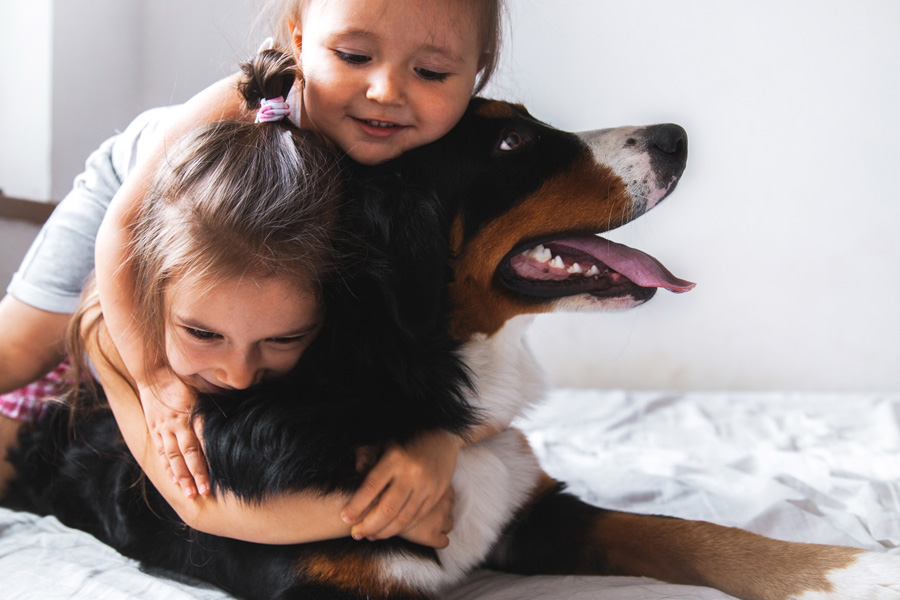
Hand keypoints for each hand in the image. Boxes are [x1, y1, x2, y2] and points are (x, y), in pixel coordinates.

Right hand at [138, 373, 207, 497]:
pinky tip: (174, 481)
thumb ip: (213, 406)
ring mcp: (164, 428)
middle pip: (189, 452)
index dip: (210, 454)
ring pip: (174, 457)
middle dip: (197, 472)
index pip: (204, 437)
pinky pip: (162, 452)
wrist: (154, 373)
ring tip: (189, 493)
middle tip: (205, 490)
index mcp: (192, 412)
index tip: (218, 470)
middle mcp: (178, 423)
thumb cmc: (182, 381)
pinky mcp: (155, 431)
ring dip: (182, 476)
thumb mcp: (201, 389)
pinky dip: (168, 468)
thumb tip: (232, 418)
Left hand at [342, 430, 461, 541]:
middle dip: (368, 525)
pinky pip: (416, 518)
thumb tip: (356, 469)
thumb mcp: (386, 442)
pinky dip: (402, 528)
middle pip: (387, 508)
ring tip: (370, 536)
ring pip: (402, 518)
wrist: (443, 438)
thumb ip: (368, 454)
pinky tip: (389, 531)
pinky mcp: (436, 495)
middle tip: (356, 534)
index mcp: (395, 458)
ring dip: (384, 532)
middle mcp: (411, 473)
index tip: (345, 518)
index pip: (372, 487)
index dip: (357, 505)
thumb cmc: (408, 441)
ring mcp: (426, 486)